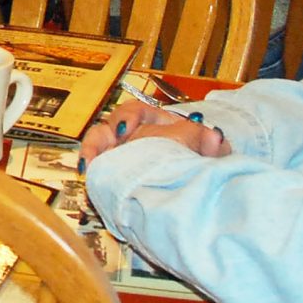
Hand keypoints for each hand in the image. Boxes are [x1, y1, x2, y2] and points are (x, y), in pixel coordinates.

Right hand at [79, 99, 231, 161]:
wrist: (200, 191)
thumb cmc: (202, 162)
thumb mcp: (210, 150)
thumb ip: (211, 142)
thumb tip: (214, 137)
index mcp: (156, 123)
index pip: (136, 111)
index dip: (128, 117)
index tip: (125, 130)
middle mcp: (135, 135)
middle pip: (111, 127)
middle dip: (102, 137)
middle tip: (100, 152)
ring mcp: (122, 154)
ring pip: (99, 144)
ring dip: (91, 151)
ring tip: (87, 166)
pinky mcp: (115, 175)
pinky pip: (99, 168)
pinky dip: (92, 170)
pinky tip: (88, 176)